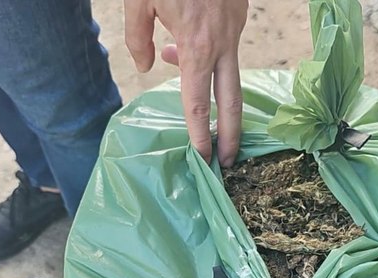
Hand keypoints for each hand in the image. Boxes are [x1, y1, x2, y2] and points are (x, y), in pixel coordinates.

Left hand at [124, 0, 248, 166]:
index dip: (201, 134)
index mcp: (196, 46)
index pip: (199, 103)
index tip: (203, 158)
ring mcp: (236, 29)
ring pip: (227, 69)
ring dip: (211, 84)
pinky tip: (182, 35)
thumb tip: (148, 66)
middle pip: (232, 100)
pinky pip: (226, 45)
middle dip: (231, 134)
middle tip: (229, 161)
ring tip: (177, 68)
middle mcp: (222, 43)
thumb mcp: (139, 1)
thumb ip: (138, 38)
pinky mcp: (239, 15)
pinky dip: (206, 52)